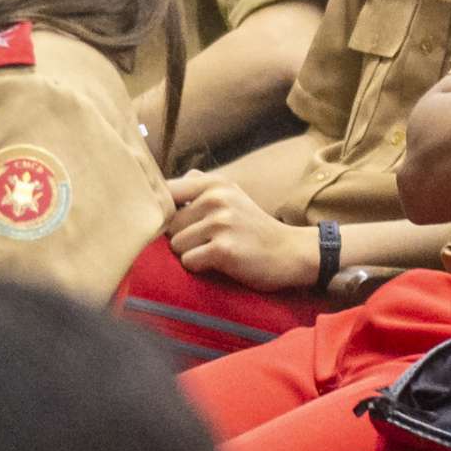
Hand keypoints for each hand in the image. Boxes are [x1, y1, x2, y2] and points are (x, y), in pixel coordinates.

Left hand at [164, 171, 320, 292]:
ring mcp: (220, 223)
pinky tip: (219, 263)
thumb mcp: (231, 195)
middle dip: (180, 237)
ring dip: (190, 253)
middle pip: (168, 224)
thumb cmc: (253, 227)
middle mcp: (215, 198)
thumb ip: (198, 187)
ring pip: (176, 245)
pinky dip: (199, 267)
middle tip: (206, 242)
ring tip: (214, 251)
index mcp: (214, 183)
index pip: (166, 190)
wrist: (290, 252)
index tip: (166, 222)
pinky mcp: (223, 249)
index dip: (159, 210)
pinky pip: (188, 261)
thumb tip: (161, 183)